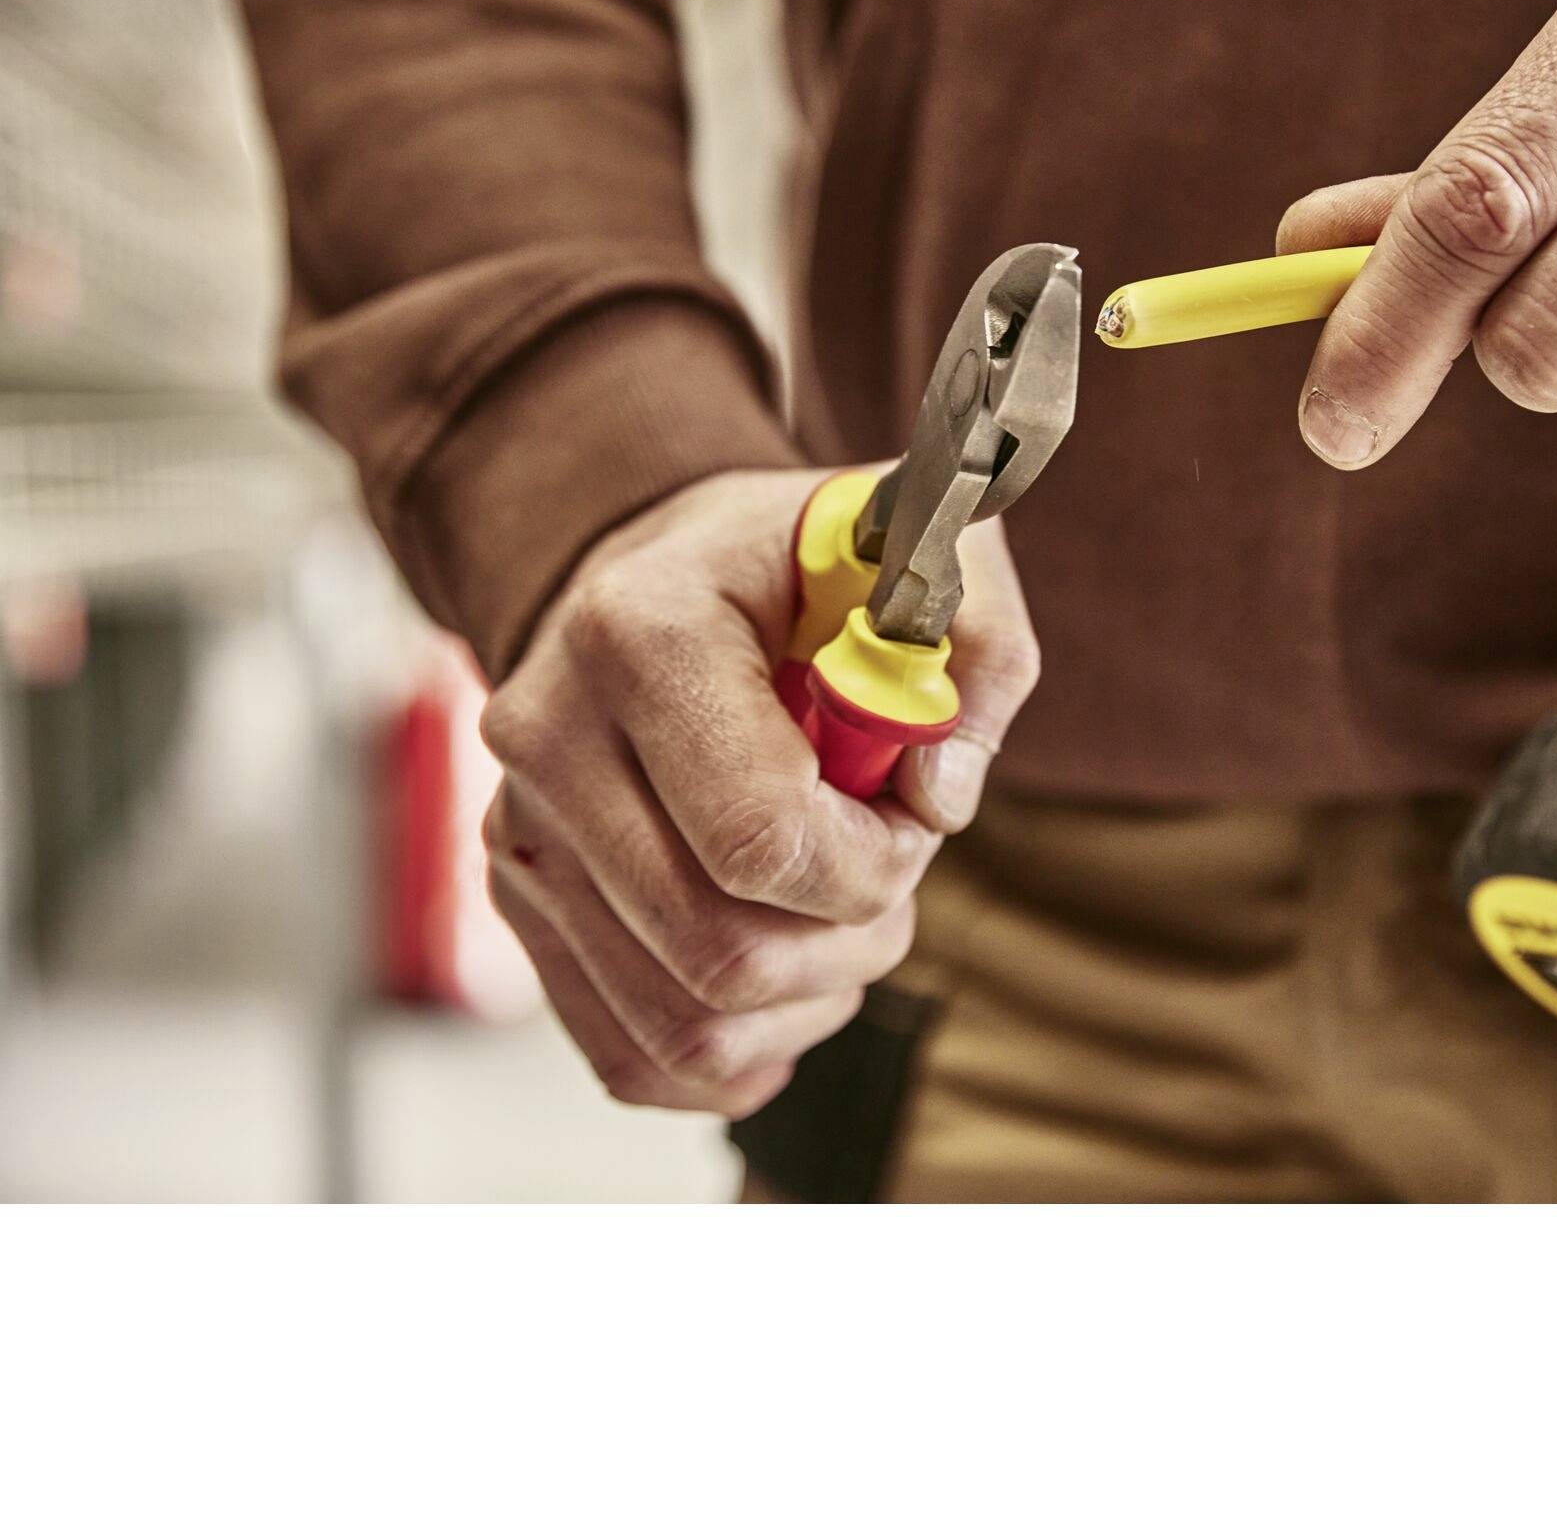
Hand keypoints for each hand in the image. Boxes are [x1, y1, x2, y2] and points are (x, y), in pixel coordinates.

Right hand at [479, 467, 1039, 1117]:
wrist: (670, 569)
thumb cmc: (805, 564)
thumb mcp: (924, 553)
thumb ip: (981, 652)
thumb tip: (939, 797)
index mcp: (640, 634)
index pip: (763, 840)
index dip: (877, 864)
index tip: (915, 812)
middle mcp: (550, 735)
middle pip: (722, 951)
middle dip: (853, 938)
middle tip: (891, 867)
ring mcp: (521, 828)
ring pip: (685, 1027)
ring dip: (807, 1000)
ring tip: (844, 912)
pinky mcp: (521, 900)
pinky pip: (633, 1058)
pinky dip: (738, 1051)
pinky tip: (788, 976)